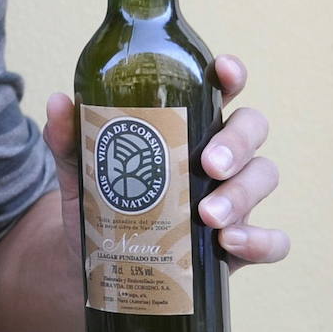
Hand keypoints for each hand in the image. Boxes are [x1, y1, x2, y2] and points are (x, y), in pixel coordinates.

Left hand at [42, 53, 288, 271]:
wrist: (95, 260)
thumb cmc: (99, 200)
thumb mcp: (79, 167)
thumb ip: (69, 137)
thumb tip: (59, 101)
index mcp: (185, 125)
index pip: (219, 90)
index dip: (230, 75)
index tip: (224, 71)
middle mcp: (217, 155)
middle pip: (251, 129)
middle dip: (237, 142)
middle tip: (208, 164)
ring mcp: (233, 197)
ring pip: (263, 177)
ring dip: (242, 194)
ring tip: (207, 216)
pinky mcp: (237, 243)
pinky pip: (272, 240)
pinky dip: (261, 240)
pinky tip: (231, 244)